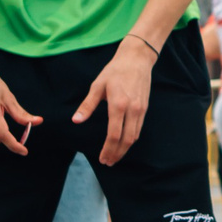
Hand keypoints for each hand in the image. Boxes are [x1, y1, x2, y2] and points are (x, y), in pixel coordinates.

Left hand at [75, 35, 154, 165]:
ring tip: (115, 157)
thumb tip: (76, 120)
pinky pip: (138, 129)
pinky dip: (131, 140)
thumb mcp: (97, 86)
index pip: (114, 134)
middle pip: (126, 140)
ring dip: (125, 149)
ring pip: (134, 136)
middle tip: (108, 162)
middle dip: (117, 154)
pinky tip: (124, 143)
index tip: (102, 158)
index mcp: (118, 104)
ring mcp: (140, 110)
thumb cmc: (115, 71)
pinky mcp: (144, 108)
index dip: (108, 149)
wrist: (137, 59)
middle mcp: (132, 109)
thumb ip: (87, 105)